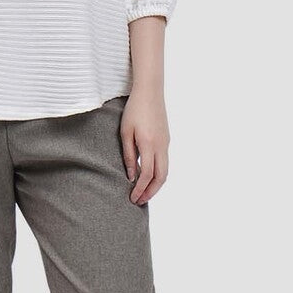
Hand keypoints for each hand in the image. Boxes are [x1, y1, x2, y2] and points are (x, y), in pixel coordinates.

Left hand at [120, 89, 169, 203]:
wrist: (150, 92)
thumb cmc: (134, 109)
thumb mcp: (125, 132)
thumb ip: (129, 155)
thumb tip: (131, 176)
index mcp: (149, 144)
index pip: (148, 174)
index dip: (140, 189)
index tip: (133, 198)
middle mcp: (161, 146)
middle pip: (161, 177)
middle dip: (151, 192)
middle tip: (139, 201)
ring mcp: (166, 143)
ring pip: (165, 171)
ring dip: (156, 184)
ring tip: (144, 192)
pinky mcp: (166, 140)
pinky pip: (165, 162)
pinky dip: (158, 173)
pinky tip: (148, 175)